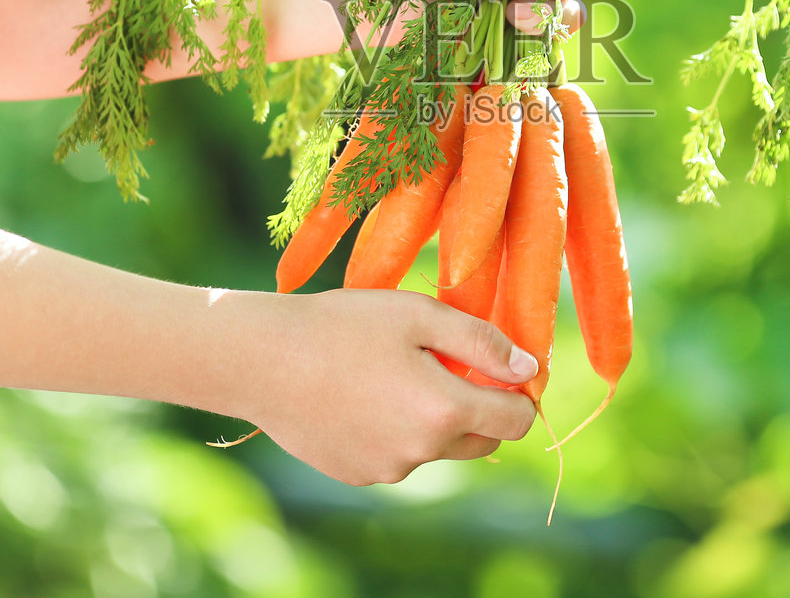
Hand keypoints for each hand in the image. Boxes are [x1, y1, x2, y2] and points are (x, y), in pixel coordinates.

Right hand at [226, 289, 538, 485]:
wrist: (260, 360)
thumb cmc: (342, 325)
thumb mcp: (420, 315)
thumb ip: (483, 342)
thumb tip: (529, 370)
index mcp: (446, 410)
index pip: (517, 420)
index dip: (518, 393)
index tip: (501, 367)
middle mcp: (423, 452)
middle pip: (483, 441)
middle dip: (479, 408)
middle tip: (446, 364)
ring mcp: (388, 470)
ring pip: (436, 448)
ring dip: (432, 419)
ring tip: (389, 372)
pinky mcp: (357, 474)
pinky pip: (396, 456)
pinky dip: (393, 431)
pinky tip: (359, 394)